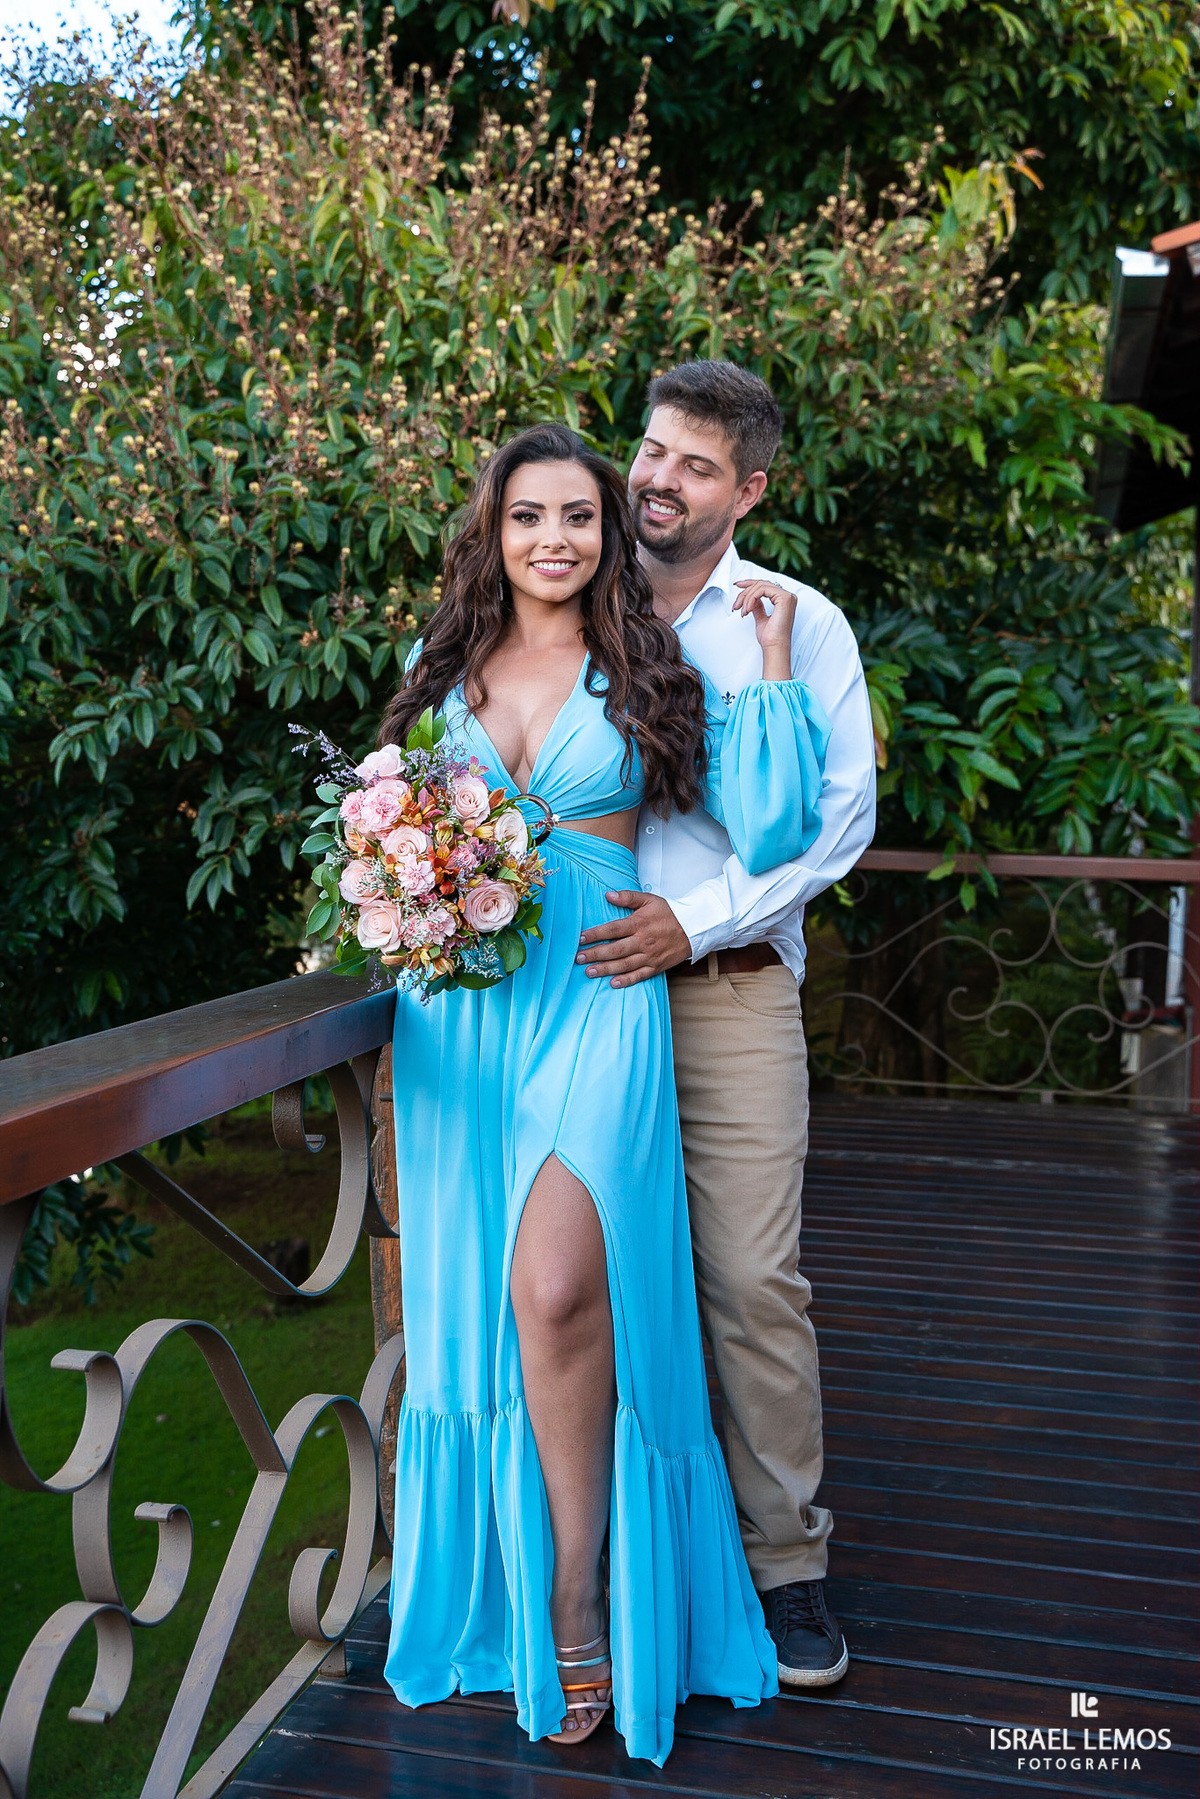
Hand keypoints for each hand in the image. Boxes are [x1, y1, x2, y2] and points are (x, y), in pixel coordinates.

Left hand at [576, 891, 691, 987]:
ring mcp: (650, 955)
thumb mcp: (649, 899)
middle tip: (578, 958)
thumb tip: (608, 895)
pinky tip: (613, 983)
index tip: (581, 938)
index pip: (613, 929)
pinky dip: (627, 980)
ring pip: (624, 964)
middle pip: (615, 949)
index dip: (596, 934)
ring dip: (605, 969)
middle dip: (595, 954)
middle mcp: (643, 941)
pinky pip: (640, 975)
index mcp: (639, 923)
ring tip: (589, 972)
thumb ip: (628, 897)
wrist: (694, 927)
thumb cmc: (670, 912)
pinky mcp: (656, 966)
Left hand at [733, 579, 796, 681]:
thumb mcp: (761, 618)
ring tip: (741, 611)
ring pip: (760, 586)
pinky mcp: (784, 598)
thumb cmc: (770, 638)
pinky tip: (747, 610)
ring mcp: (787, 596)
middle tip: (736, 605)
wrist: (774, 647)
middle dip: (745, 592)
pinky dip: (751, 598)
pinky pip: (762, 590)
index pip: (765, 585)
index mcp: (784, 600)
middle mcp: (788, 597)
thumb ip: (758, 606)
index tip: (737, 585)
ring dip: (746, 597)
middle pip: (761, 584)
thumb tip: (752, 598)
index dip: (750, 583)